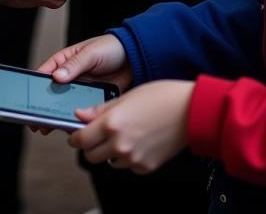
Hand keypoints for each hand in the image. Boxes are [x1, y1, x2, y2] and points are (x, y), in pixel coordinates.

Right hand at [28, 35, 133, 135]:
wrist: (135, 58)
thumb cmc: (112, 48)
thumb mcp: (91, 53)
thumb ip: (74, 64)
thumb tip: (57, 76)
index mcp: (65, 61)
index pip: (45, 74)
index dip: (36, 86)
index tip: (30, 98)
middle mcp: (70, 77)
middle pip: (52, 94)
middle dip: (45, 107)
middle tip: (38, 120)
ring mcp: (81, 90)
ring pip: (65, 105)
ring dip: (59, 115)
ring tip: (52, 127)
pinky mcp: (92, 100)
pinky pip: (82, 112)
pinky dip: (78, 119)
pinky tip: (75, 125)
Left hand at [69, 80, 194, 173]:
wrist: (191, 112)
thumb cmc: (162, 97)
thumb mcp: (127, 97)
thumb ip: (100, 109)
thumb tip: (80, 114)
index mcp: (112, 123)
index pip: (80, 139)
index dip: (75, 137)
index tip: (75, 135)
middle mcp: (120, 144)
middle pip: (91, 155)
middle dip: (90, 146)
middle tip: (95, 135)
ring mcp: (133, 158)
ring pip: (109, 162)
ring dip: (108, 152)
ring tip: (121, 135)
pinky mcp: (145, 167)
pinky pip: (127, 166)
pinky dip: (127, 157)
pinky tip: (137, 142)